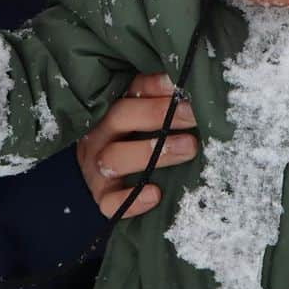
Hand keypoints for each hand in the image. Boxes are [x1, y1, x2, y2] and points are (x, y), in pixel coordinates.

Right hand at [76, 73, 198, 218]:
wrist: (109, 179)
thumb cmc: (137, 141)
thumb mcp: (147, 117)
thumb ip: (165, 102)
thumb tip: (188, 86)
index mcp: (111, 108)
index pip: (130, 90)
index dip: (156, 87)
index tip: (181, 87)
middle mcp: (99, 135)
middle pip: (119, 116)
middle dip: (157, 114)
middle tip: (191, 115)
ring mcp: (96, 168)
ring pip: (114, 159)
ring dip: (152, 152)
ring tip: (188, 148)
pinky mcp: (102, 198)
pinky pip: (110, 203)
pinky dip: (132, 200)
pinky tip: (155, 193)